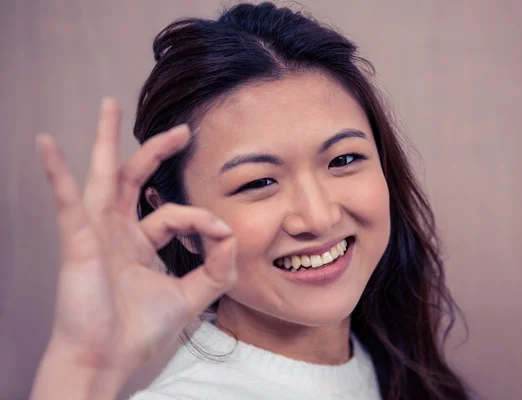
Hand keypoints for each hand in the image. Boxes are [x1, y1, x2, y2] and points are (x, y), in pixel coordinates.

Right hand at [31, 98, 236, 397]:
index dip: (201, 220)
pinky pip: (67, 200)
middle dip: (156, 151)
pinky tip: (47, 144)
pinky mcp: (78, 241)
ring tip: (109, 106)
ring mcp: (96, 233)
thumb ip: (216, 268)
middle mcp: (116, 233)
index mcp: (139, 244)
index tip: (222, 233)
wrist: (108, 358)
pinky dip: (57, 172)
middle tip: (182, 131)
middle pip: (134, 180)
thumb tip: (230, 233)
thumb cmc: (139, 330)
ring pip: (104, 177)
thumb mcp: (190, 295)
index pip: (174, 215)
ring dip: (106, 141)